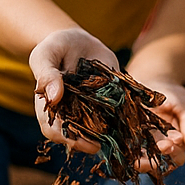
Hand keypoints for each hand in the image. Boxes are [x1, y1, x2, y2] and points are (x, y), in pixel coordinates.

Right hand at [31, 27, 117, 151]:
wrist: (77, 40)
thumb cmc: (54, 48)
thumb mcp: (45, 56)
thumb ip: (46, 74)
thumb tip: (53, 97)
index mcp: (52, 109)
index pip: (56, 132)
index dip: (70, 139)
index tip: (87, 142)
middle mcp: (72, 115)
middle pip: (81, 137)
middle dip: (95, 143)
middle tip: (111, 144)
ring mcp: (92, 110)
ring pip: (102, 131)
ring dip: (114, 135)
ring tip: (127, 137)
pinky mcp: (110, 102)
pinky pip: (119, 115)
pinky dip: (128, 119)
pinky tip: (139, 121)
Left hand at [131, 77, 184, 169]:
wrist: (153, 83)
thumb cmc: (174, 97)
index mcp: (178, 145)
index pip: (178, 156)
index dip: (174, 153)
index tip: (170, 144)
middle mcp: (161, 150)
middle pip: (159, 163)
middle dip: (157, 159)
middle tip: (154, 150)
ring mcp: (144, 146)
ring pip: (143, 161)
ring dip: (141, 163)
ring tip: (137, 162)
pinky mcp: (128, 140)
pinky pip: (128, 151)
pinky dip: (126, 152)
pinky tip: (124, 151)